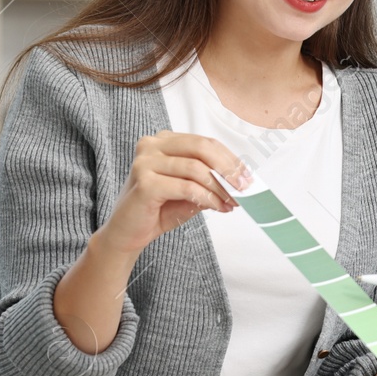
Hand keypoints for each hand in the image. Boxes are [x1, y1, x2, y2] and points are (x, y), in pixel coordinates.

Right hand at [99, 131, 246, 256]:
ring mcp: (145, 162)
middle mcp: (151, 145)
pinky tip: (217, 207)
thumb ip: (211, 181)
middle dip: (229, 168)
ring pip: (196, 168)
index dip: (230, 159)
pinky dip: (207, 198)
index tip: (248, 176)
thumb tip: (241, 180)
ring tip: (232, 202)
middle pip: (202, 148)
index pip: (205, 143)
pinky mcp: (144, 182)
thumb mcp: (191, 191)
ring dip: (220, 187)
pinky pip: (187, 187)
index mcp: (163, 141)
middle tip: (245, 187)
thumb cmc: (159, 210)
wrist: (128, 234)